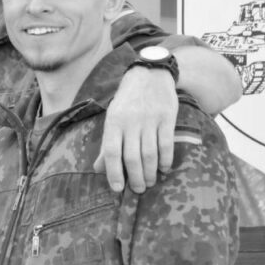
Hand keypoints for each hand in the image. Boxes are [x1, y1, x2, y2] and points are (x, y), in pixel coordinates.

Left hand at [93, 66, 176, 192]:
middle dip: (135, 177)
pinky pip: (166, 144)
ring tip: (149, 183)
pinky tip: (164, 169)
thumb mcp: (113, 118)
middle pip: (132, 156)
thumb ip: (107, 144)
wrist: (149, 75)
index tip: (117, 188)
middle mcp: (131, 122)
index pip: (112, 152)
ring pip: (150, 153)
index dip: (113, 172)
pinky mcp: (167, 118)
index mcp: (114, 122)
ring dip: (150, 172)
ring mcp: (150, 120)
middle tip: (138, 189)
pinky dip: (165, 159)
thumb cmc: (128, 101)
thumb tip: (98, 169)